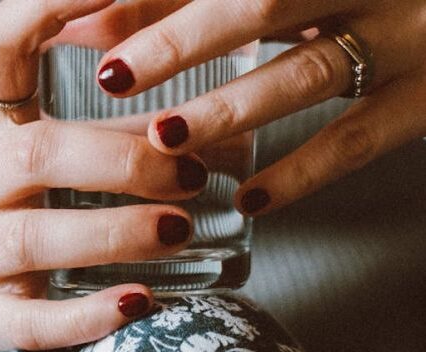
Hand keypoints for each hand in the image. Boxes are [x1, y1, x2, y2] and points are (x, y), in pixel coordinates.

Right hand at [0, 0, 207, 351]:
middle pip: (40, 153)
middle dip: (125, 161)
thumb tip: (222, 129)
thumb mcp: (63, 169)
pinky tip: (141, 304)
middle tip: (194, 175)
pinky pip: (32, 321)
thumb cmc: (30, 221)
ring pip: (34, 237)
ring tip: (179, 230)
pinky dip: (89, 314)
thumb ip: (125, 141)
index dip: (45, 9)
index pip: (2, 50)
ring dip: (116, 231)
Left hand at [91, 0, 425, 214]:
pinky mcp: (422, 100)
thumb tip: (96, 19)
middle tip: (114, 77)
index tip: (89, 22)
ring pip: (305, 74)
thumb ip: (192, 1)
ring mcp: (402, 40)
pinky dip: (299, 173)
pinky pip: (356, 141)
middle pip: (262, 3)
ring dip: (230, 108)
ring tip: (167, 137)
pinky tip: (249, 201)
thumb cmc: (358, 1)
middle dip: (180, 41)